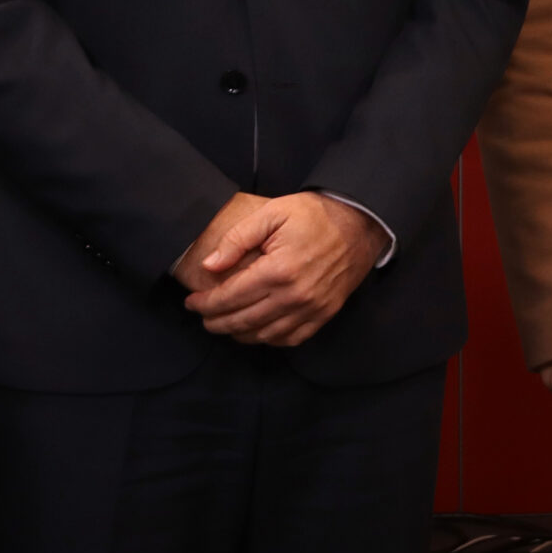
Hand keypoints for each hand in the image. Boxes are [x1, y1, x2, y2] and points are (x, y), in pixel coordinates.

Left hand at [179, 192, 385, 346]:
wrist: (360, 222)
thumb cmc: (315, 215)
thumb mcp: (273, 213)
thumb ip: (238, 238)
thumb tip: (210, 266)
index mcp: (278, 270)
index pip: (230, 298)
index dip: (205, 304)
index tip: (191, 302)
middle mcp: (294, 296)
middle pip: (242, 321)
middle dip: (216, 322)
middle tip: (203, 316)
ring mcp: (312, 308)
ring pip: (264, 335)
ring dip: (239, 333)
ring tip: (225, 324)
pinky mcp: (325, 314)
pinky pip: (290, 339)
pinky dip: (269, 339)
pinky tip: (257, 330)